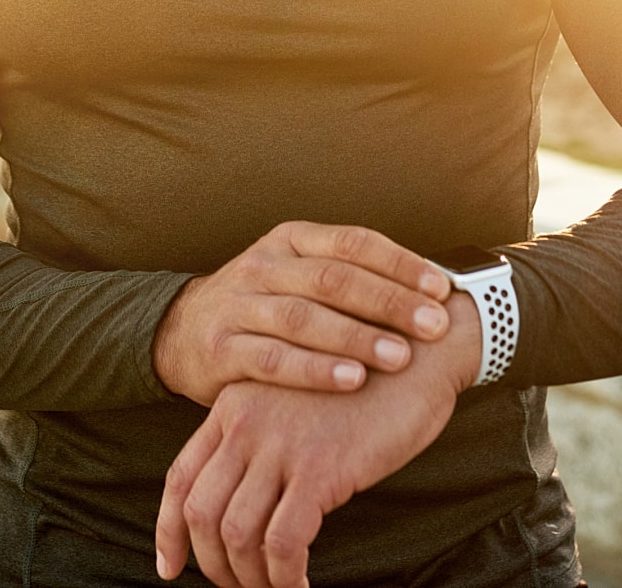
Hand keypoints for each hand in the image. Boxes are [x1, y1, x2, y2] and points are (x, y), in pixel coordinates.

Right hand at [152, 222, 450, 405]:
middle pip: (334, 278)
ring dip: (357, 337)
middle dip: (389, 301)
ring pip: (305, 317)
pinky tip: (350, 381)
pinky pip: (273, 358)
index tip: (441, 288)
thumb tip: (430, 291)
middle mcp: (265, 263)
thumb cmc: (263, 306)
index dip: (400, 263)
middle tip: (433, 325)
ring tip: (400, 356)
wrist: (180, 332)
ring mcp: (239, 303)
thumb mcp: (297, 276)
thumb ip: (350, 279)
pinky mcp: (222, 347)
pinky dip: (314, 370)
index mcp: (291, 240)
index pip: (353, 241)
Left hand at [156, 292, 481, 587]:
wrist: (418, 352)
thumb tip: (246, 497)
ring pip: (236, 535)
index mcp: (233, 403)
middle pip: (200, 511)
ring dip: (250, 579)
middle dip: (212, 564)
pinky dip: (285, 580)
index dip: (169, 530)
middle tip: (238, 587)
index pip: (180, 476)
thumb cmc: (364, 381)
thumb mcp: (295, 398)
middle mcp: (246, 422)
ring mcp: (281, 444)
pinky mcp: (320, 468)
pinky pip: (283, 545)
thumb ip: (264, 434)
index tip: (170, 566)